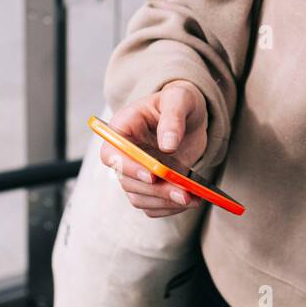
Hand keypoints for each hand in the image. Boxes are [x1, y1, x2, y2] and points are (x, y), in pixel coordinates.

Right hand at [101, 79, 207, 217]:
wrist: (189, 116)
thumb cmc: (179, 101)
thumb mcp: (178, 98)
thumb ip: (172, 118)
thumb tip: (168, 145)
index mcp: (122, 128)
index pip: (112, 154)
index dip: (128, 167)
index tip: (152, 175)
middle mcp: (124, 154)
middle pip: (127, 181)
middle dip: (156, 190)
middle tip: (184, 194)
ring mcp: (135, 172)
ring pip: (139, 197)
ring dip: (165, 202)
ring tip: (193, 198)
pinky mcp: (149, 186)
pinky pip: (152, 206)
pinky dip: (170, 208)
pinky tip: (192, 200)